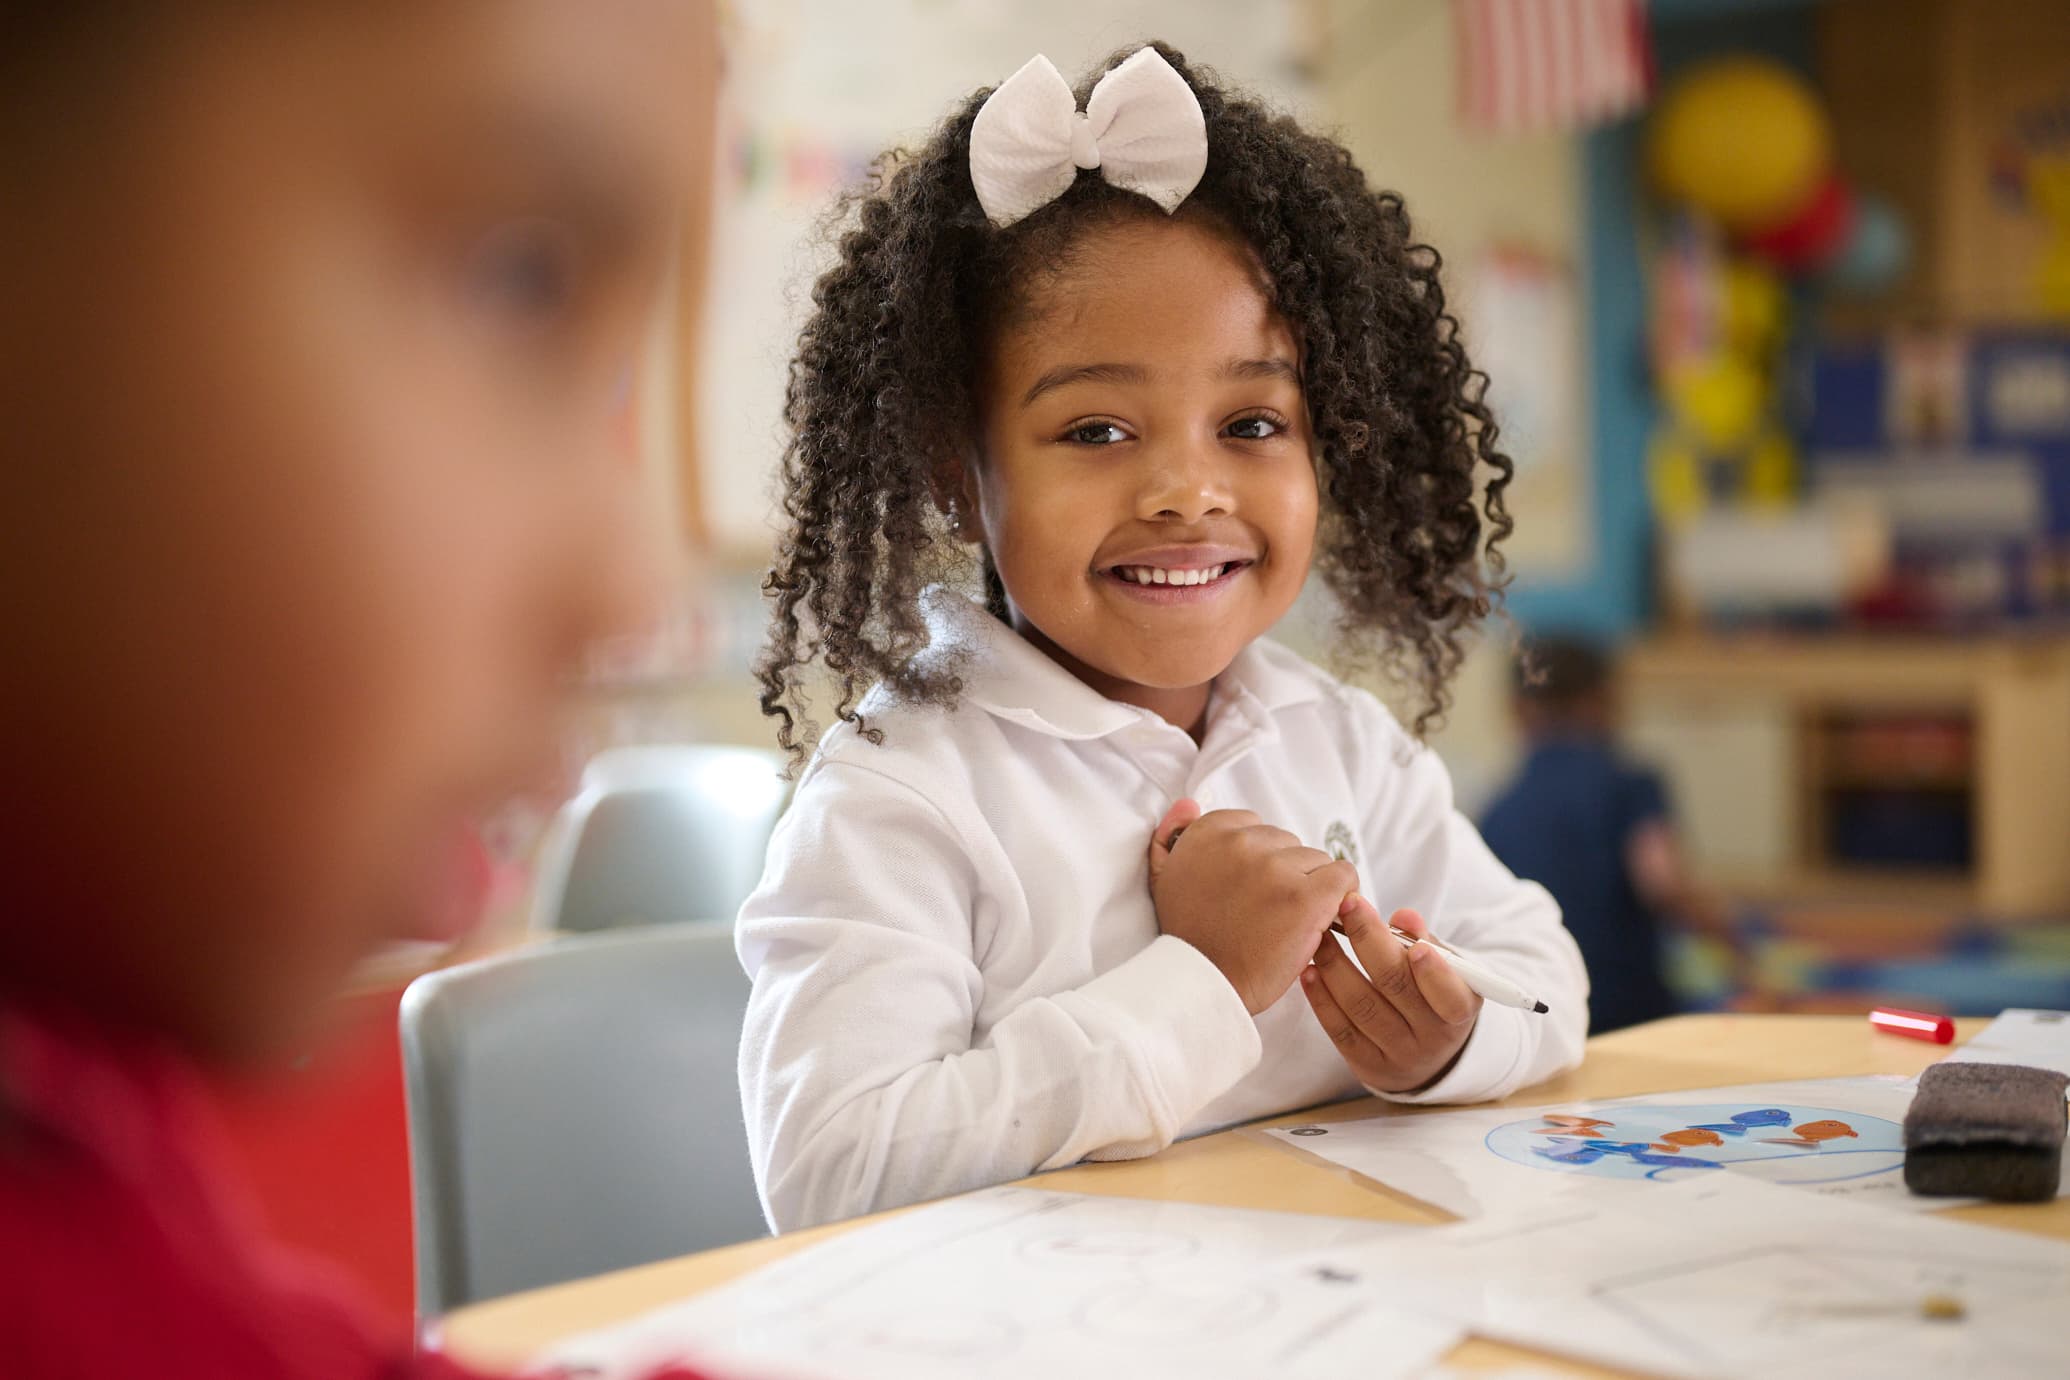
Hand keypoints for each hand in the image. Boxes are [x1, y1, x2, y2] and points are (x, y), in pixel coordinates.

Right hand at [1148, 799, 1359, 1015]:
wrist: (1205, 985)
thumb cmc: (1190, 938)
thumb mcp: (1164, 879)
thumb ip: (1171, 836)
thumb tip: (1188, 803)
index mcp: (1208, 832)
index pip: (1258, 827)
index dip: (1261, 862)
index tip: (1252, 890)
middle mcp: (1240, 841)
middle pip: (1289, 844)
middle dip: (1285, 875)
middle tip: (1267, 912)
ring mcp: (1275, 867)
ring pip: (1317, 861)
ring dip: (1310, 889)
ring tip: (1286, 922)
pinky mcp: (1307, 896)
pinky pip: (1344, 876)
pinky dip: (1341, 897)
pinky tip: (1321, 919)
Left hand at [1301, 899, 1481, 1092]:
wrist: (1422, 1056)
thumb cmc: (1432, 995)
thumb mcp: (1443, 969)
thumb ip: (1425, 940)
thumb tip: (1404, 917)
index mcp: (1461, 1010)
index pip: (1451, 996)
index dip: (1434, 973)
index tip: (1415, 945)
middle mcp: (1432, 1037)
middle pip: (1397, 988)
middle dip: (1369, 942)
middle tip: (1348, 907)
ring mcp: (1398, 1053)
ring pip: (1362, 1007)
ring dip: (1336, 966)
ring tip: (1320, 936)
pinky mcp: (1366, 1064)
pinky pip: (1340, 1030)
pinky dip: (1321, 998)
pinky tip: (1310, 971)